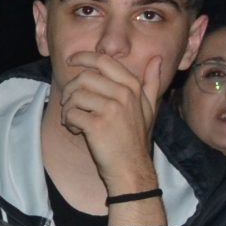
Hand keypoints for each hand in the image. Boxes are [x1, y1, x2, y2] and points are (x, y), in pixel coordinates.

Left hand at [55, 51, 166, 191]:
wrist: (131, 168)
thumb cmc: (135, 139)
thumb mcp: (149, 108)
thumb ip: (151, 83)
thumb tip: (157, 59)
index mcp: (132, 87)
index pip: (103, 61)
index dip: (84, 57)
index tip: (71, 60)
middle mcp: (123, 94)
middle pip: (84, 77)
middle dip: (70, 89)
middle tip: (70, 104)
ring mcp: (111, 109)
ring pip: (74, 95)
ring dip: (68, 109)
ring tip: (74, 121)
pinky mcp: (97, 124)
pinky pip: (71, 114)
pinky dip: (68, 122)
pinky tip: (77, 131)